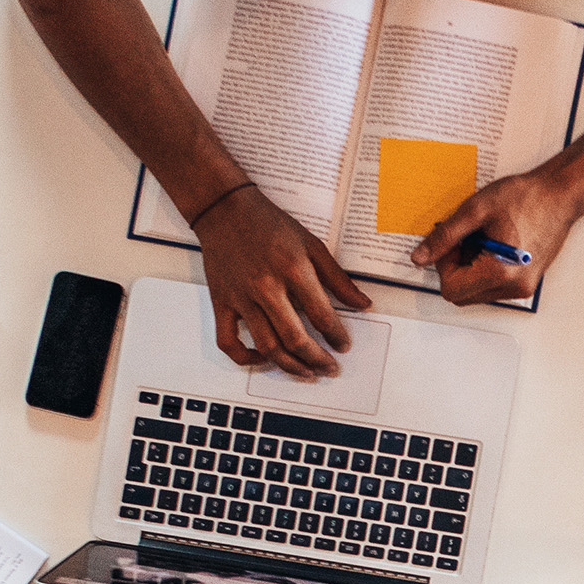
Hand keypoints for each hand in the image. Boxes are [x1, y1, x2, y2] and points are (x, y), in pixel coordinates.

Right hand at [192, 186, 368, 373]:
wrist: (225, 210)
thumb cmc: (267, 223)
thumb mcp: (311, 244)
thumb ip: (337, 277)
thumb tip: (362, 303)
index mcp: (293, 269)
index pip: (322, 316)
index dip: (337, 336)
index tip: (343, 345)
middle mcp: (266, 287)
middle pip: (296, 339)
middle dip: (318, 360)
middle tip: (329, 368)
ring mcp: (242, 298)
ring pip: (268, 347)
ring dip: (290, 366)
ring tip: (306, 373)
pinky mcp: (221, 304)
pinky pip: (229, 342)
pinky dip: (245, 358)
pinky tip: (261, 359)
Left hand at [411, 163, 583, 307]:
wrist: (560, 194)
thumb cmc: (525, 198)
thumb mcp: (475, 211)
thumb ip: (444, 237)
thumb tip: (420, 257)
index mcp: (500, 273)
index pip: (451, 288)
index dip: (443, 265)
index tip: (452, 242)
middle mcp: (513, 288)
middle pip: (462, 295)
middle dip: (455, 269)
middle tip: (466, 240)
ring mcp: (522, 289)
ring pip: (475, 293)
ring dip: (470, 270)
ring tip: (484, 240)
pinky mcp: (526, 284)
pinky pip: (492, 287)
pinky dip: (484, 270)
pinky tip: (493, 245)